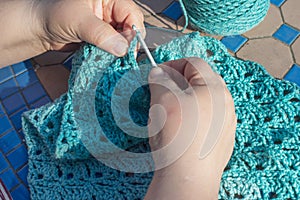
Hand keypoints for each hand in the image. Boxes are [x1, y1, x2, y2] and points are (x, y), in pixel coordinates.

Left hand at [0, 0, 143, 66]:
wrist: (39, 29)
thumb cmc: (54, 15)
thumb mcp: (79, 21)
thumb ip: (101, 34)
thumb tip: (122, 49)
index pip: (132, 15)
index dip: (133, 32)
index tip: (128, 49)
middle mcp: (111, 11)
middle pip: (131, 29)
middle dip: (127, 44)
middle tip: (121, 58)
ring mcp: (107, 26)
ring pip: (123, 41)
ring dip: (119, 52)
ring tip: (114, 62)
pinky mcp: (102, 39)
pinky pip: (113, 49)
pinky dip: (112, 56)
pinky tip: (108, 62)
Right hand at [145, 58, 235, 198]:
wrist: (187, 178)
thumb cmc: (178, 137)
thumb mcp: (163, 99)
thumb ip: (160, 79)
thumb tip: (158, 72)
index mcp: (215, 89)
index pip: (194, 63)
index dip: (172, 64)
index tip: (157, 74)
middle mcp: (225, 104)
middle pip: (200, 81)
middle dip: (178, 82)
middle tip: (161, 91)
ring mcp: (225, 123)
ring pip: (202, 101)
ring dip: (184, 100)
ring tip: (168, 111)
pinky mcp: (221, 140)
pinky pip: (206, 119)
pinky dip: (191, 117)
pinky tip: (180, 128)